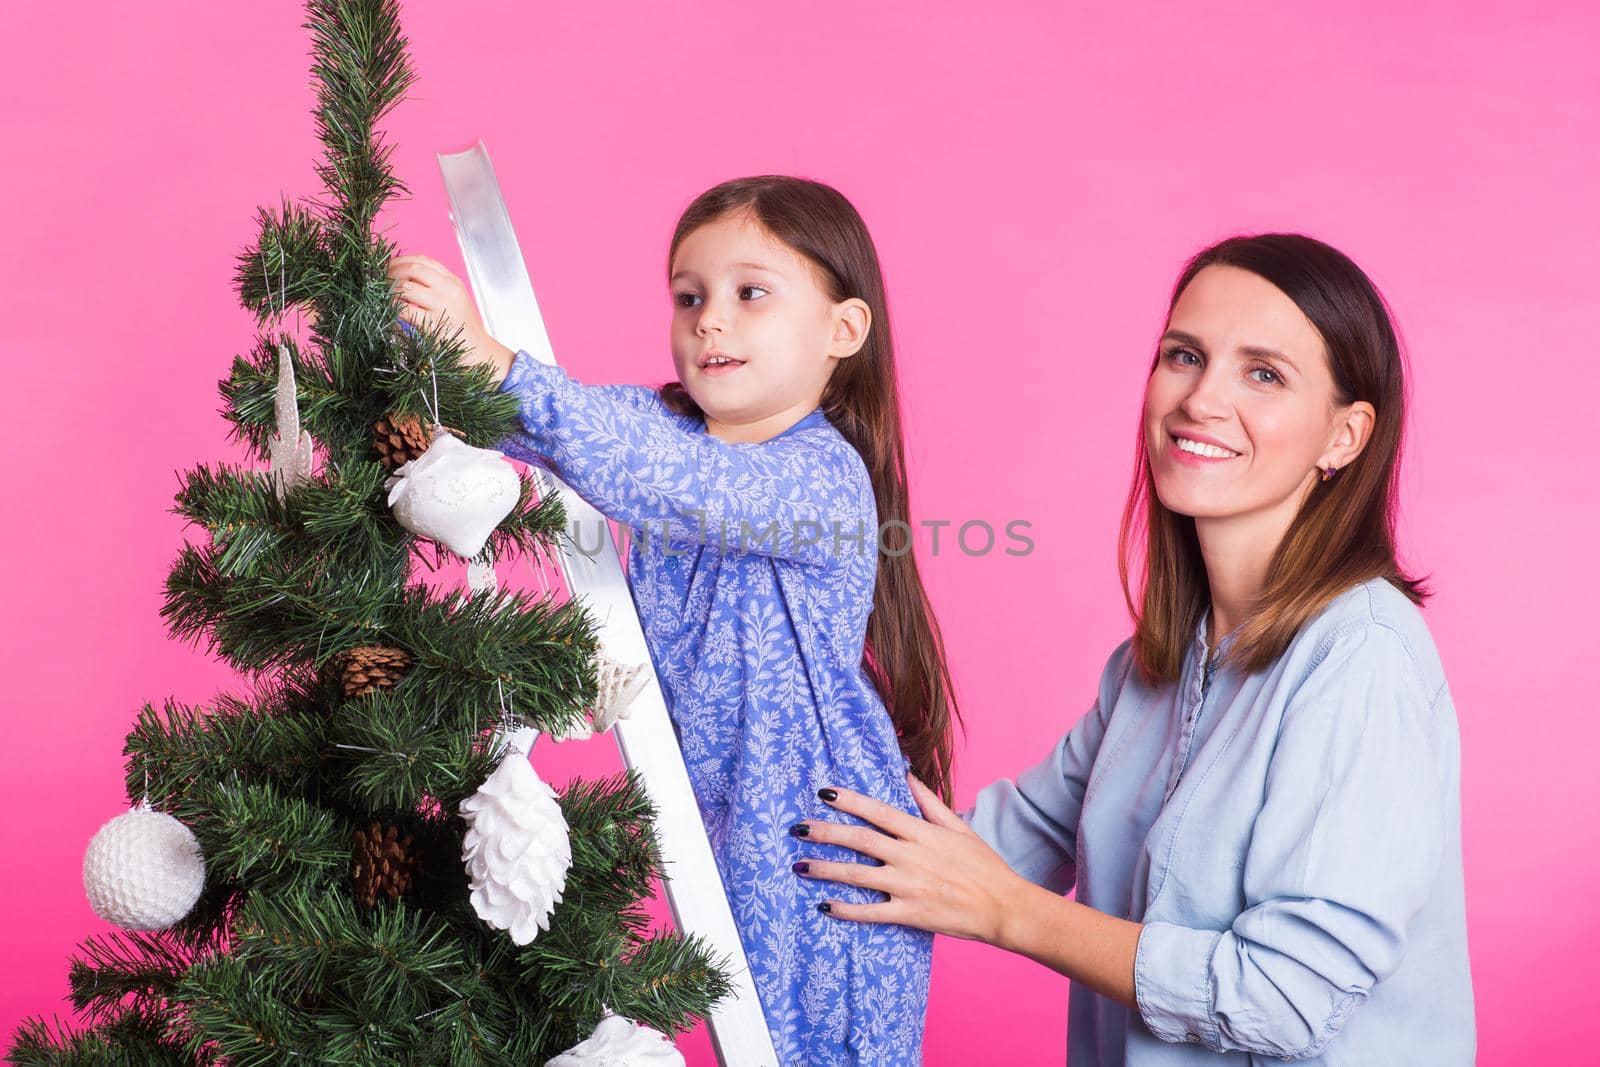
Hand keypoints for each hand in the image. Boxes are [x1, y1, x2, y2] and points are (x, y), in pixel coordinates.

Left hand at [386, 253, 514, 383]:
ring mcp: (442, 305)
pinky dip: (392, 308)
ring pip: (406, 286)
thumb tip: (402, 278)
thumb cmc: (463, 330)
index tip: (388, 267)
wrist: (480, 353)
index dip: (400, 260)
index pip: (422, 260)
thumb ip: (435, 287)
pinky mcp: (433, 324)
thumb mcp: (454, 301)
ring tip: (383, 297)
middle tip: (380, 281)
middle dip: (391, 272)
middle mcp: (449, 289)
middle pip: (412, 268)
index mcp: (453, 281)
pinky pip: (404, 310)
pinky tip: (390, 312)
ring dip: (389, 290)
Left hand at [794, 774, 1030, 945]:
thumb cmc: (983, 866)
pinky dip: (846, 909)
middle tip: (798, 828)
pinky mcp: (908, 913)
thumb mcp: (958, 827)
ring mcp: (908, 886)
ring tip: (800, 865)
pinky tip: (825, 905)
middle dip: (825, 832)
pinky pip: (870, 912)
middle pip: (859, 840)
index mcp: (922, 833)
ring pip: (857, 875)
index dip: (849, 800)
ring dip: (825, 869)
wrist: (1004, 907)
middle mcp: (910, 857)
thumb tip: (906, 775)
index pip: (877, 811)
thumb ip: (929, 802)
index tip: (824, 793)